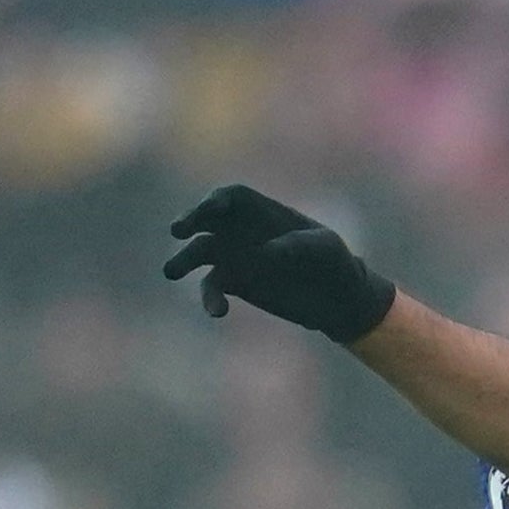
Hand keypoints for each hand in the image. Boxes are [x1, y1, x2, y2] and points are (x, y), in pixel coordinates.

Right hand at [164, 184, 396, 343]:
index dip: (217, 200)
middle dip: (189, 220)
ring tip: (171, 272)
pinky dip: (209, 299)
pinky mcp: (233, 284)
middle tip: (178, 231)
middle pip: (206, 218)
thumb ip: (298, 245)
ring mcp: (234, 256)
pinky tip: (217, 312)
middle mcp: (241, 230)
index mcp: (263, 212)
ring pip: (198, 252)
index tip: (211, 209)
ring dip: (182, 261)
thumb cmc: (334, 261)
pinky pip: (211, 288)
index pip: (232, 197)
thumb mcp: (324, 248)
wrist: (337, 298)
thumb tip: (266, 251)